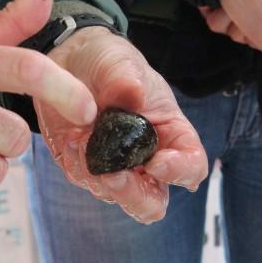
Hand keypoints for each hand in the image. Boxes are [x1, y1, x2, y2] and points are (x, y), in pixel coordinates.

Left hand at [38, 27, 208, 223]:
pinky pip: (84, 180)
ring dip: (96, 173)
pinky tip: (71, 137)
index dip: (180, 172)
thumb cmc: (109, 62)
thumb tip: (132, 97)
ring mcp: (117, 168)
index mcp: (172, 135)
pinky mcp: (86, 169)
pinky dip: (76, 163)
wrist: (70, 61)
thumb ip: (127, 79)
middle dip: (132, 195)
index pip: (192, 166)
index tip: (157, 162)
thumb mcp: (120, 61)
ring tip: (80, 137)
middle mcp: (147, 159)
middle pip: (152, 202)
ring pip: (115, 196)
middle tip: (112, 175)